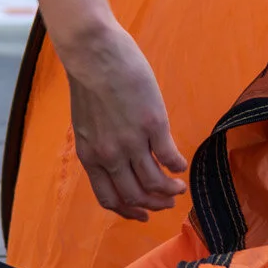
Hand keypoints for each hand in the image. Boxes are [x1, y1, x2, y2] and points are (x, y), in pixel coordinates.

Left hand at [58, 20, 186, 220]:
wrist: (92, 52)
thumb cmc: (88, 80)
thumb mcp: (86, 122)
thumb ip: (100, 143)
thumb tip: (118, 158)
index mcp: (90, 155)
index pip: (109, 198)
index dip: (128, 211)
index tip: (142, 214)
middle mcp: (110, 155)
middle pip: (135, 196)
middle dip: (154, 204)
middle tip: (167, 202)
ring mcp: (131, 142)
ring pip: (155, 183)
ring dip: (170, 190)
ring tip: (179, 187)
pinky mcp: (152, 125)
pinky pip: (169, 157)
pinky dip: (177, 165)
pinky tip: (181, 163)